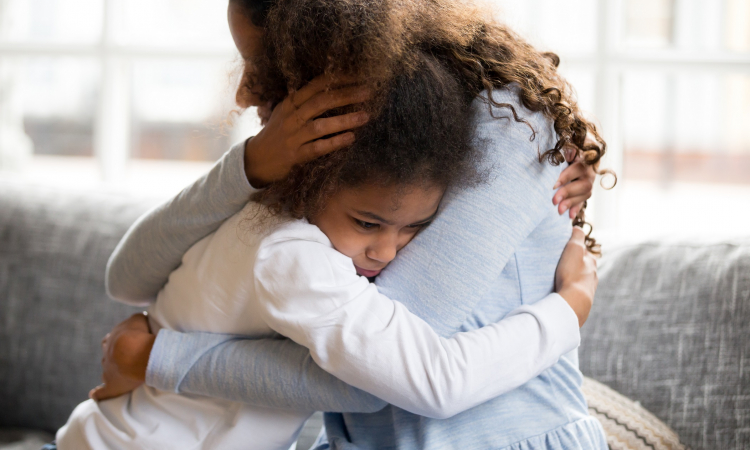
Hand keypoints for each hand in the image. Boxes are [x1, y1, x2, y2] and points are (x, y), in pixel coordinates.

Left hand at [89, 313, 154, 401]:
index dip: (117, 342)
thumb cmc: (137, 335)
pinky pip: (103, 392)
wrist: (132, 352)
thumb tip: (139, 320)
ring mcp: (108, 370)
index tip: (123, 344)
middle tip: (123, 360)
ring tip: (119, 376)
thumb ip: (136, 321)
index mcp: (113, 339)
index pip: (110, 340)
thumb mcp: (138, 320)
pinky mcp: (112, 386)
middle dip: (113, 357)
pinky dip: (99, 394)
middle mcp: (107, 354)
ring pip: (106, 372)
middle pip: (107, 356)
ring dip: (111, 373)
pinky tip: (94, 395)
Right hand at [244, 75, 371, 186]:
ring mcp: (292, 137)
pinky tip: (351, 138)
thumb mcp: (286, 113)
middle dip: (346, 95)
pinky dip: (335, 142)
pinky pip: (317, 148)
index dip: (338, 79)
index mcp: (290, 103)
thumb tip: (334, 89)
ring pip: (320, 125)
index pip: (316, 85)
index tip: (358, 75)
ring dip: (345, 120)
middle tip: (368, 92)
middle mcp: (291, 117)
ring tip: (365, 116)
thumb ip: (305, 102)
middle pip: (321, 101)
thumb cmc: (277, 134)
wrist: (256, 160)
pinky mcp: (295, 156)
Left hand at [552, 144, 597, 218]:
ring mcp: (590, 181)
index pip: (578, 169)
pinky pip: (584, 200)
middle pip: (583, 184)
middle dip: (568, 193)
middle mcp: (591, 171)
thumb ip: (569, 148)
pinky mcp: (586, 190)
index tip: (554, 185)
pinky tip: (570, 216)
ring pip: (585, 194)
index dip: (566, 177)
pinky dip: (576, 208)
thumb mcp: (569, 143)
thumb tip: (568, 154)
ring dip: (571, 203)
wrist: (581, 150)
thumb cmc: (570, 147)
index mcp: (586, 158)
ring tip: (558, 211)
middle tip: (554, 201)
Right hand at [555, 227, 597, 326]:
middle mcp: (593, 275)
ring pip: (580, 280)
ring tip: (559, 279)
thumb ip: (576, 237)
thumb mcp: (574, 249)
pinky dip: (570, 290)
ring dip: (571, 278)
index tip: (563, 250)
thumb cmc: (572, 274)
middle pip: (582, 267)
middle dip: (573, 265)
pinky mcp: (583, 302)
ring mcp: (589, 289)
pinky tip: (563, 291)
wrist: (573, 302)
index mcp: (591, 262)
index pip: (583, 252)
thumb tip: (578, 228)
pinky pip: (576, 293)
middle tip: (559, 265)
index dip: (573, 249)